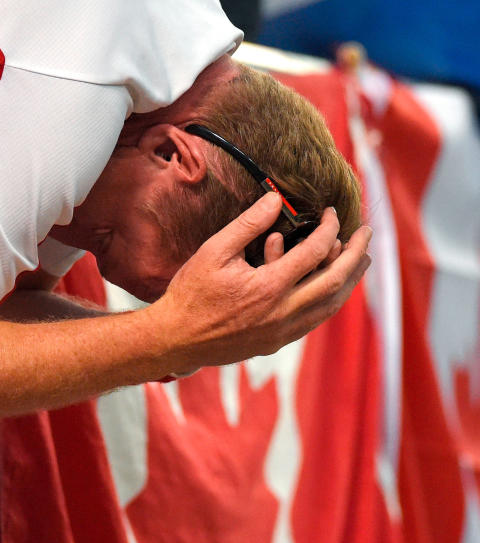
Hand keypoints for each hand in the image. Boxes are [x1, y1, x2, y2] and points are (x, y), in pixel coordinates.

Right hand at [150, 193, 371, 374]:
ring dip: (349, 281)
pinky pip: (315, 319)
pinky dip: (330, 300)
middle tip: (366, 234)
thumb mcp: (214, 251)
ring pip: (331, 306)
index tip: (331, 212)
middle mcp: (283, 312)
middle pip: (336, 282)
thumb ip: (248, 225)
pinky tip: (330, 287)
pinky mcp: (277, 343)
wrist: (175, 338)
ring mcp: (283, 331)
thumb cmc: (191, 292)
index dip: (329, 227)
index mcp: (269, 287)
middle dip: (356, 255)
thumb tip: (276, 200)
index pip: (315, 251)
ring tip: (359, 260)